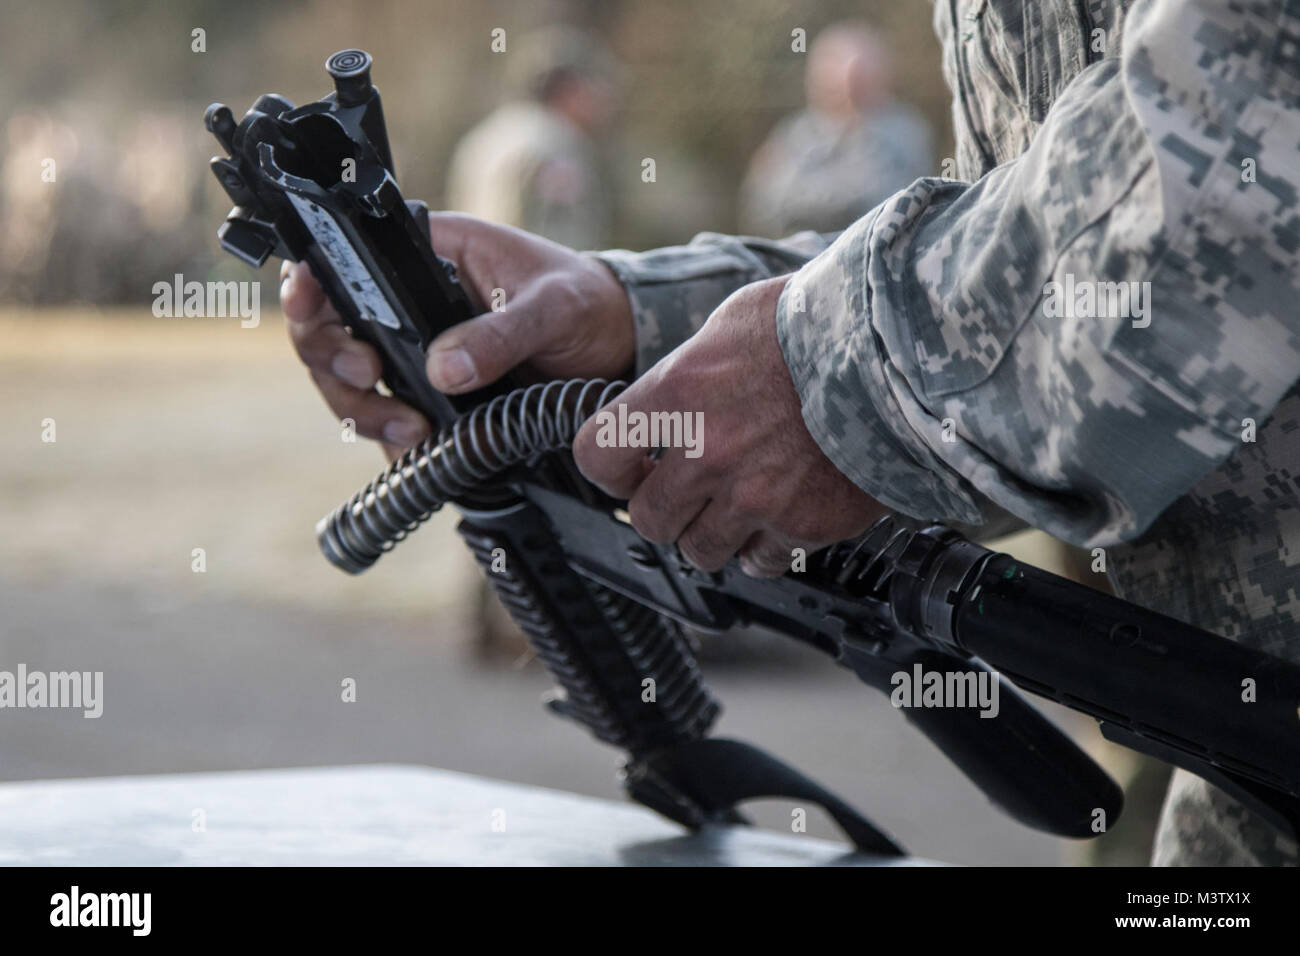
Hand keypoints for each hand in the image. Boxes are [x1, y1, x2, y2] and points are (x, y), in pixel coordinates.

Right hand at [280, 212, 634, 457]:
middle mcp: (407, 302)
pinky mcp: (429, 398)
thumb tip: (442, 370)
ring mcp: (413, 353)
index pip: (344, 260)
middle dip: (335, 360)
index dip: (311, 284)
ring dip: (363, 409)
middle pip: (330, 330)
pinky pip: (390, 423)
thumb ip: (501, 333)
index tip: (310, 307)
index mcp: (426, 253)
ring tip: (409, 431)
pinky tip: (418, 452)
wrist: (615, 346)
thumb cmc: (584, 301)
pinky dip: (392, 442)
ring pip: (351, 383)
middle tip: (369, 377)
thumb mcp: (553, 306)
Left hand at [573, 275, 886, 576]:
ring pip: (701, 551)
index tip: (631, 467)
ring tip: (740, 503)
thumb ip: (688, 374)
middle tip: (690, 490)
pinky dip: (767, 546)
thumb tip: (670, 401)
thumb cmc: (817, 324)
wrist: (897, 352)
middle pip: (649, 519)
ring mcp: (754, 496)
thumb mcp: (731, 325)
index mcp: (677, 396)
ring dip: (714, 533)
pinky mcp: (802, 525)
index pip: (598, 455)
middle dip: (666, 508)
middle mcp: (707, 453)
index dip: (612, 468)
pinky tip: (781, 515)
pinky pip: (763, 561)